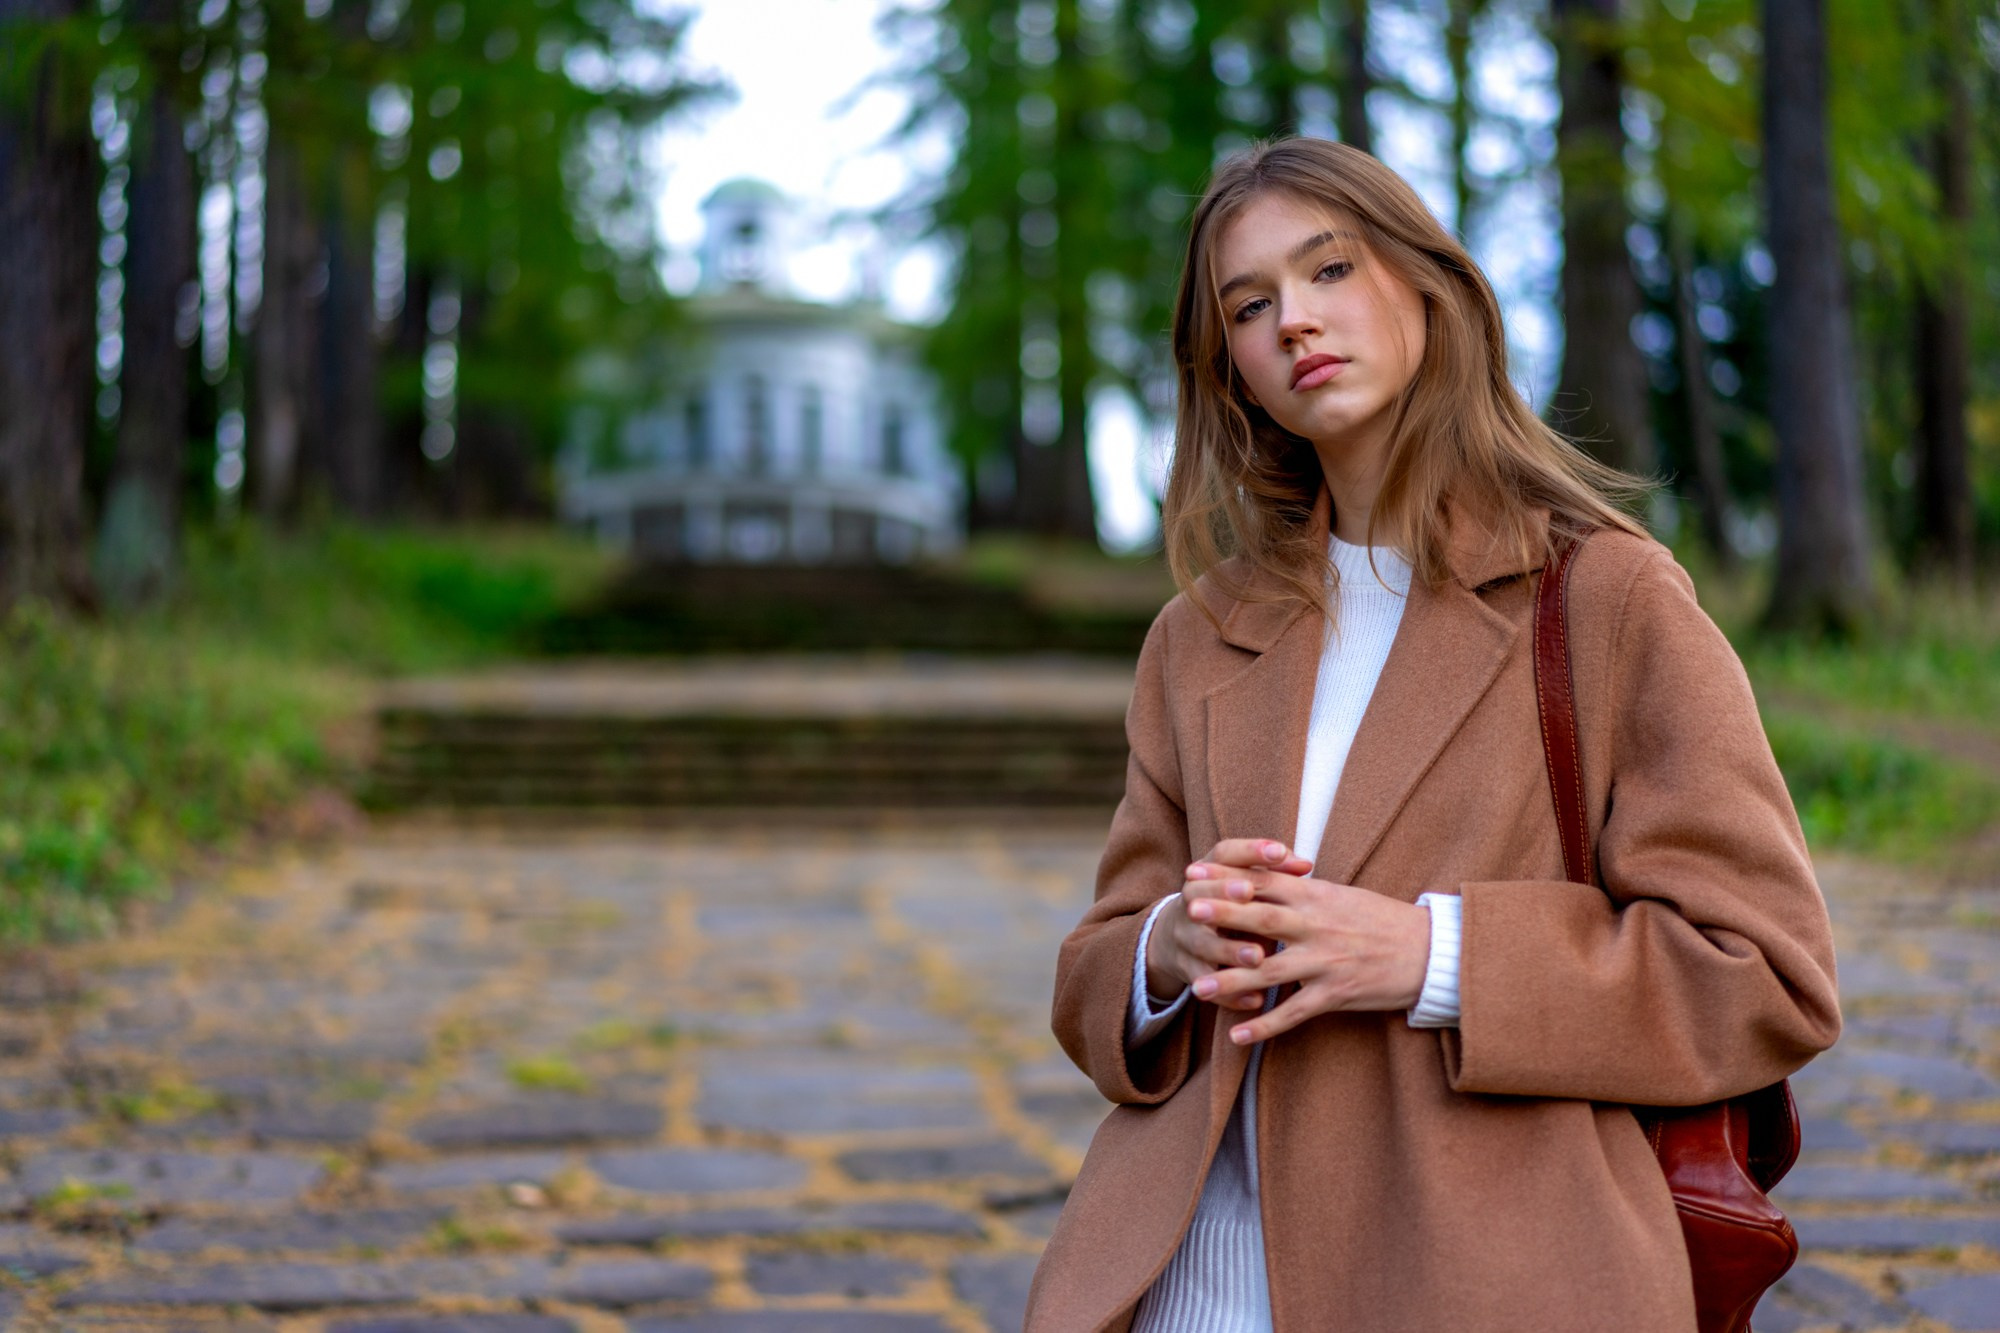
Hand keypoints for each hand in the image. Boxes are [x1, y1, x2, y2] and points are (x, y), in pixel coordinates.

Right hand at [1144, 839, 1312, 1009]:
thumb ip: (1273, 872)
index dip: (1250, 851)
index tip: (1278, 851)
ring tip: (1257, 955)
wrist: (1178, 936)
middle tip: (1250, 893)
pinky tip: (1255, 1000)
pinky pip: (1206, 984)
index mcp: (1207, 873)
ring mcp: (1186, 937)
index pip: (1224, 854)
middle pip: (1201, 894)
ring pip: (1204, 944)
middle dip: (1225, 894)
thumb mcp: (1243, 882)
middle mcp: (1191, 902)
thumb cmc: (1227, 903)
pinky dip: (1230, 994)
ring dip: (1229, 950)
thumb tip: (1305, 864)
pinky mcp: (1188, 970)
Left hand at [1178, 857, 1432, 1044]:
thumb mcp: (1341, 894)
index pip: (1265, 881)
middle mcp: (1318, 926)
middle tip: (1189, 914)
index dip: (1227, 879)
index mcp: (1317, 895)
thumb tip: (1261, 877)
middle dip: (1225, 916)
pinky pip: (1295, 1012)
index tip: (1194, 876)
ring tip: (1198, 989)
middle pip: (1263, 919)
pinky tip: (1238, 1036)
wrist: (1430, 951)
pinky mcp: (1336, 994)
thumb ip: (1301, 889)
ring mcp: (1326, 961)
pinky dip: (1265, 1025)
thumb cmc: (1382, 920)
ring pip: (1271, 970)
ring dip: (1232, 981)